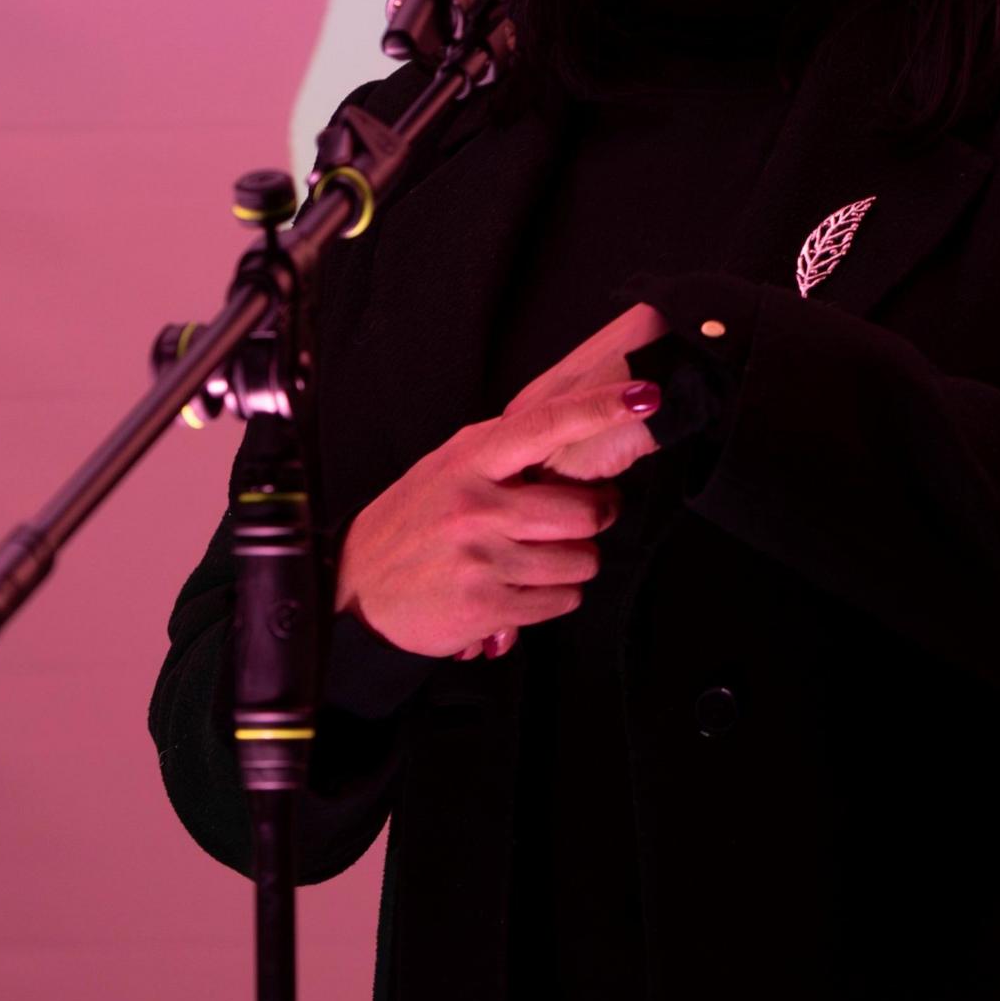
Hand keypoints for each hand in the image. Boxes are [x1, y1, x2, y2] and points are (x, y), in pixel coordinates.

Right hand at [335, 307, 667, 660]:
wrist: (355, 588)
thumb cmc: (412, 524)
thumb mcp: (447, 469)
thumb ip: (504, 455)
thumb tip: (575, 431)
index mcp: (470, 459)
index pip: (546, 424)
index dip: (599, 410)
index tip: (645, 396)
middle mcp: (476, 504)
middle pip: (584, 511)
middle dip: (595, 519)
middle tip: (579, 520)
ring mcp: (481, 557)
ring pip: (581, 561)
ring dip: (573, 565)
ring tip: (536, 560)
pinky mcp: (486, 604)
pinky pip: (561, 601)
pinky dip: (553, 599)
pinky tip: (520, 589)